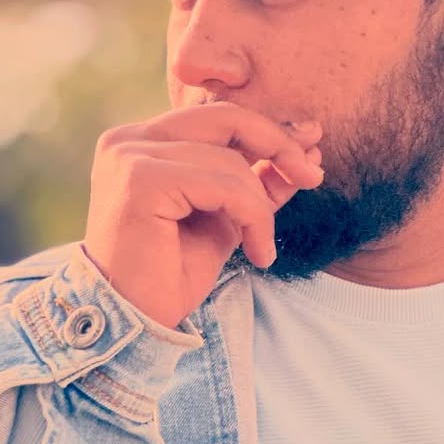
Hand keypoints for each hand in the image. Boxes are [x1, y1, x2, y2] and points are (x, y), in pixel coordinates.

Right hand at [82, 101, 323, 329]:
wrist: (133, 326)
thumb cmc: (171, 274)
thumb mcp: (226, 217)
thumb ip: (257, 178)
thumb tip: (308, 142)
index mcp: (143, 140)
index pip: (219, 118)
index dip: (269, 132)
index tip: (312, 151)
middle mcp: (130, 139)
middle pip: (226, 118)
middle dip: (279, 144)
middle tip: (313, 176)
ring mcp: (130, 156)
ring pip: (229, 159)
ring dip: (260, 206)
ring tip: (263, 247)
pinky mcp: (140, 180)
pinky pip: (222, 184)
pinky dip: (253, 216)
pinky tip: (258, 253)